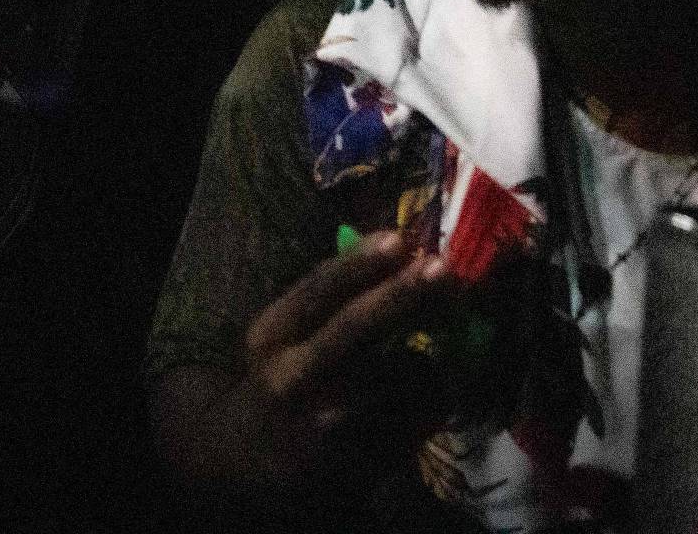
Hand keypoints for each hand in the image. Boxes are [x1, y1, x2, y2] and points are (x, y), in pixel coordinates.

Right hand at [206, 233, 455, 497]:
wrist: (254, 459)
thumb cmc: (282, 379)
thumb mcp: (285, 336)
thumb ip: (330, 304)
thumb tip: (400, 256)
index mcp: (272, 334)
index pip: (316, 291)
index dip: (359, 264)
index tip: (398, 237)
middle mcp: (293, 375)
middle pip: (351, 327)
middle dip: (398, 296)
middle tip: (442, 269)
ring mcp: (324, 419)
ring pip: (394, 376)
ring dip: (429, 358)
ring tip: (442, 344)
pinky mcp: (356, 455)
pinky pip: (416, 417)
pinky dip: (434, 397)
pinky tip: (431, 391)